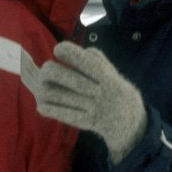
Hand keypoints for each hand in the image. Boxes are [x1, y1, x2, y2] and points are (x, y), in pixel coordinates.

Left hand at [33, 41, 146, 163]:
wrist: (130, 122)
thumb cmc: (115, 90)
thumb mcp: (112, 72)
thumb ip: (96, 58)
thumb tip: (74, 50)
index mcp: (107, 77)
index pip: (86, 62)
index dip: (69, 53)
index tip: (58, 50)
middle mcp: (100, 92)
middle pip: (71, 80)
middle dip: (52, 71)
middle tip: (45, 69)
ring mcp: (93, 108)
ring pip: (63, 98)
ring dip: (46, 90)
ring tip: (41, 86)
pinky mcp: (87, 122)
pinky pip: (65, 115)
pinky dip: (50, 109)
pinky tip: (41, 105)